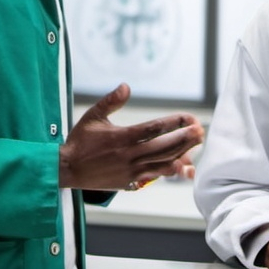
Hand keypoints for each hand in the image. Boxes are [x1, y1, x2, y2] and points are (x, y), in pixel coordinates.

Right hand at [58, 83, 203, 190]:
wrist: (67, 170)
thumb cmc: (80, 141)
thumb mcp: (92, 116)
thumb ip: (111, 101)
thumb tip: (126, 86)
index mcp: (121, 137)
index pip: (154, 129)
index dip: (174, 123)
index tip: (188, 117)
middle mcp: (128, 155)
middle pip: (164, 146)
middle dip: (185, 138)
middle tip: (201, 130)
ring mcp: (130, 170)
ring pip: (162, 162)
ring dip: (183, 153)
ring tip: (197, 144)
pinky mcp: (130, 181)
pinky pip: (155, 176)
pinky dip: (170, 170)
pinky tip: (184, 165)